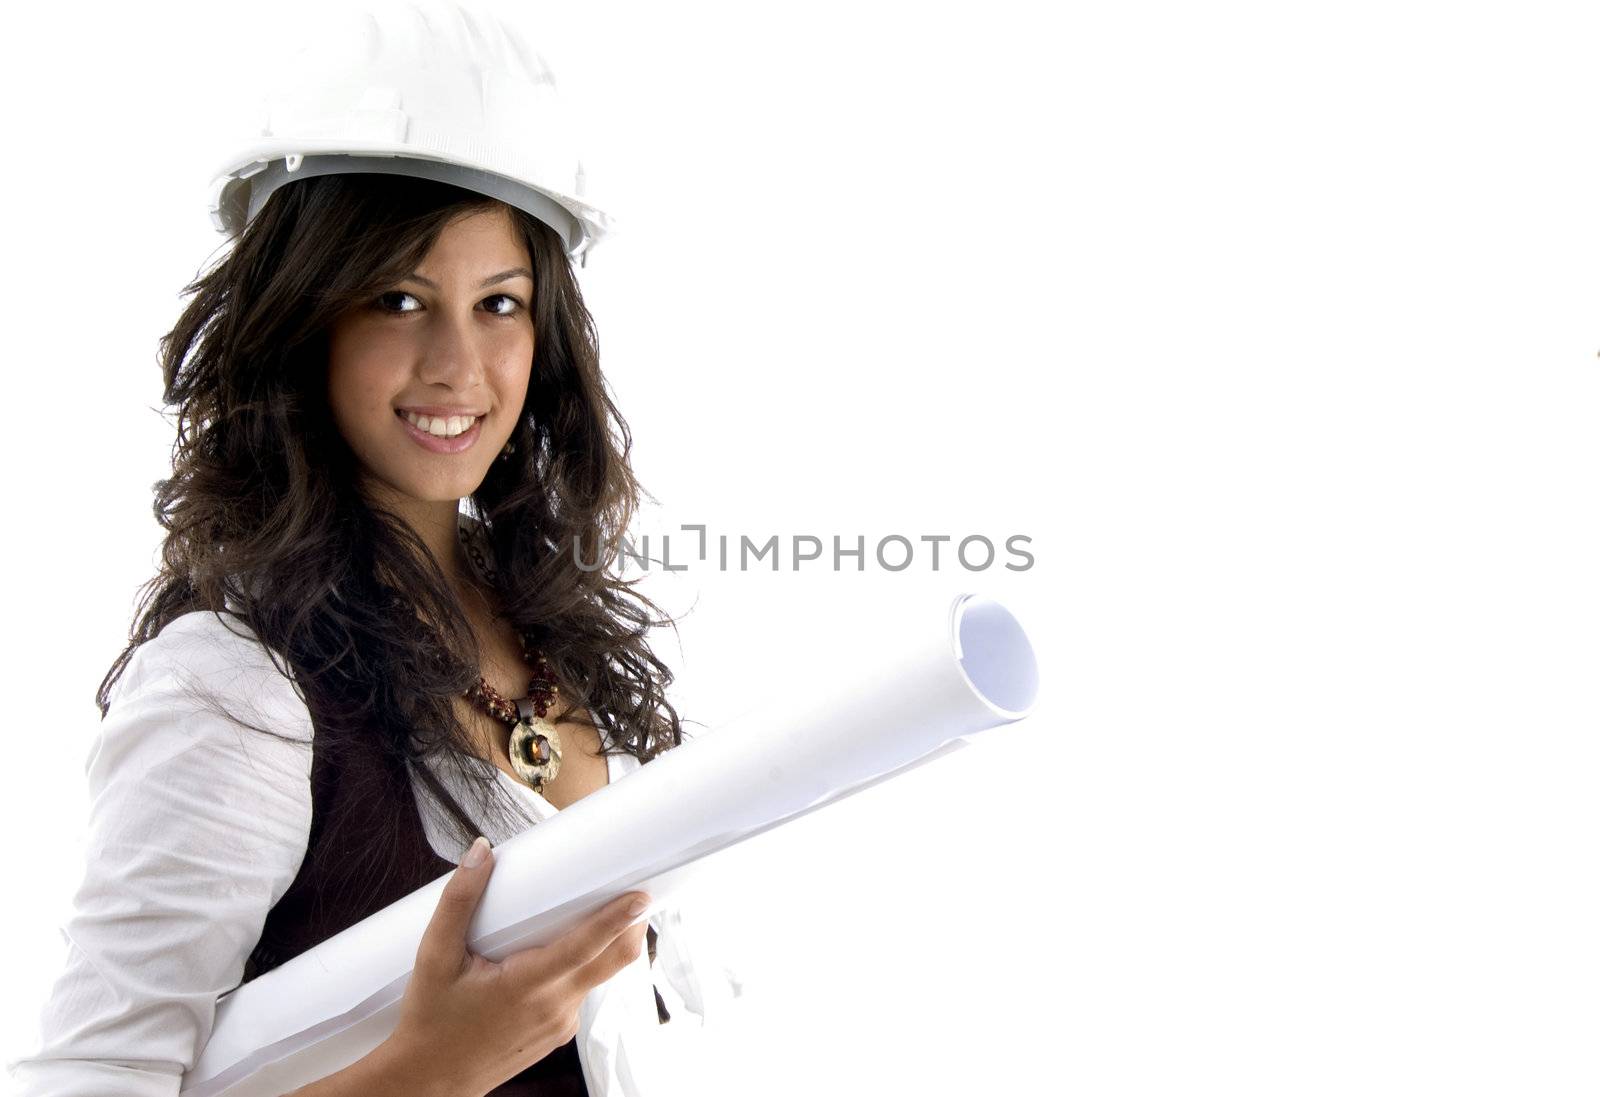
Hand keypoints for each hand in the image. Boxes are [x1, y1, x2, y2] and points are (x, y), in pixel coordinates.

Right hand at [382, 836, 649, 1096]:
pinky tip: (555, 954)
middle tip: (634, 891)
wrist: (430, 1080)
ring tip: (586, 914)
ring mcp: (560, 1024)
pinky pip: (580, 993)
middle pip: (611, 961)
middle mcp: (554, 1007)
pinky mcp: (558, 1033)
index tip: (642, 895)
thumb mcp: (434, 956)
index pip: (586, 947)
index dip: (618, 920)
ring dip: (602, 947)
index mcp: (527, 985)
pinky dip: (578, 969)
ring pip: (597, 976)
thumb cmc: (430, 1020)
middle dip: (630, 926)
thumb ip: (458, 900)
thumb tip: (481, 851)